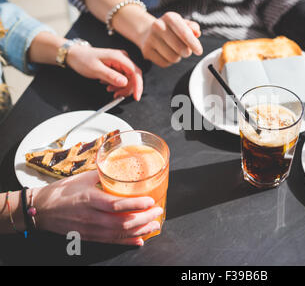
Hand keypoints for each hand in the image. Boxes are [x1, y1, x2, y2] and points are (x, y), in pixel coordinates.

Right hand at [32, 171, 162, 245]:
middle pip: (122, 222)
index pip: (117, 204)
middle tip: (158, 212)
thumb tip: (123, 167)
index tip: (151, 201)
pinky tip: (139, 240)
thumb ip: (104, 175)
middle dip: (144, 219)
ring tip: (154, 226)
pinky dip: (127, 241)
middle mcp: (91, 217)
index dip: (136, 204)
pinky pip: (111, 241)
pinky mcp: (89, 237)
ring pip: (119, 234)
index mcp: (90, 199)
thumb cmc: (62, 191)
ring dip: (140, 231)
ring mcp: (90, 230)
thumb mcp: (83, 178)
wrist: (41, 210)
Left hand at [66, 46, 142, 100]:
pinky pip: (123, 78)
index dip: (138, 86)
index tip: (136, 96)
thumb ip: (111, 76)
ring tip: (109, 89)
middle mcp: (122, 59)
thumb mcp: (96, 70)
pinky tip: (108, 84)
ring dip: (121, 88)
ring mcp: (121, 63)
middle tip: (117, 95)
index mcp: (119, 57)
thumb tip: (124, 82)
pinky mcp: (118, 66)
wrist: (75, 55)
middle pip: (134, 77)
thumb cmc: (83, 59)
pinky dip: (117, 85)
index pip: (135, 73)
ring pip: (129, 79)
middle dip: (127, 89)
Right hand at [139, 12, 202, 67]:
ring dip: (178, 57)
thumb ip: (192, 27)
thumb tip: (197, 33)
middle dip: (187, 52)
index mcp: (169, 17)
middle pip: (180, 48)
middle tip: (186, 50)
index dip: (194, 44)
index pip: (185, 34)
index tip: (199, 51)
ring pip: (173, 58)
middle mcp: (158, 26)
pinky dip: (169, 61)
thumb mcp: (182, 23)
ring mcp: (150, 39)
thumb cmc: (170, 29)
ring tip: (175, 50)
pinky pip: (165, 63)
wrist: (148, 32)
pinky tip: (166, 54)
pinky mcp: (146, 51)